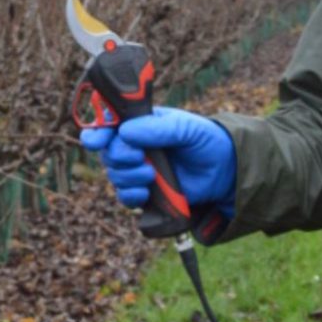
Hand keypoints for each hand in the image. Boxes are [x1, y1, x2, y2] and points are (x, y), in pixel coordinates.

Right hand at [81, 107, 236, 216]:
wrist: (224, 170)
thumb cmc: (205, 140)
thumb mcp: (185, 128)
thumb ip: (158, 129)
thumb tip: (125, 132)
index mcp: (140, 123)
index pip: (107, 125)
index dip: (97, 133)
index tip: (97, 142)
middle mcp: (135, 146)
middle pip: (108, 153)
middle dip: (120, 157)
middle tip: (140, 157)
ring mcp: (139, 169)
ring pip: (115, 176)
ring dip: (128, 177)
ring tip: (151, 175)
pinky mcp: (146, 192)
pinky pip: (126, 197)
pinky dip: (131, 196)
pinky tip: (146, 192)